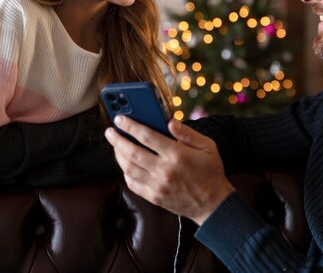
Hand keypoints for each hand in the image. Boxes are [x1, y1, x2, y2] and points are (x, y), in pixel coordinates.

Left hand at [105, 116, 234, 224]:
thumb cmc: (210, 172)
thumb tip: (169, 122)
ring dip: (118, 155)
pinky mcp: (154, 197)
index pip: (147, 136)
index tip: (120, 119)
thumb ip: (187, 133)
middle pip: (132, 152)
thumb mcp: (207, 146)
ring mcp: (157, 185)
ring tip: (115, 145)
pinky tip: (125, 163)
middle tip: (110, 131)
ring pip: (128, 168)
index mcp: (177, 155)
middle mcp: (164, 170)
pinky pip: (132, 184)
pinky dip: (125, 172)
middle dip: (117, 139)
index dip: (131, 126)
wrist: (212, 204)